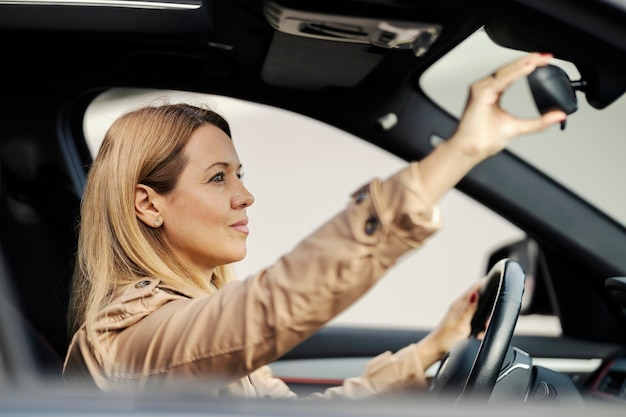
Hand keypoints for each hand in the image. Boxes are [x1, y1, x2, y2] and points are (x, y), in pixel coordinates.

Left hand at [415, 278, 486, 367]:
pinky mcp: (463, 322)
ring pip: (480, 311)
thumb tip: (475, 294)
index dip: (486, 283)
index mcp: (459, 304)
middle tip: (486, 324)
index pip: (475, 288)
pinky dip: (480, 328)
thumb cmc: (445, 339)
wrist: (436, 350)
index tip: (496, 281)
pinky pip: (476, 320)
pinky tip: (478, 335)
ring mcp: (462, 314)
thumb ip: (469, 309)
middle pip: (480, 299)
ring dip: (484, 321)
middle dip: (489, 310)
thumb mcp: (461, 324)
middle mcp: (460, 307)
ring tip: (481, 331)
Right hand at [416, 53, 566, 203]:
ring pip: (505, 71)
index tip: (545, 61)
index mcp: (493, 94)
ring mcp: (481, 90)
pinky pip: (500, 80)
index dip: (528, 66)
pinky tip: (527, 67)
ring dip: (522, 63)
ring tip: (539, 59)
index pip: (512, 74)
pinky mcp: (480, 94)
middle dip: (529, 60)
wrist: (472, 150)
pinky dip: (515, 73)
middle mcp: (486, 88)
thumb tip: (558, 116)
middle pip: (509, 69)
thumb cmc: (484, 140)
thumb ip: (539, 122)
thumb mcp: (519, 127)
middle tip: (547, 56)